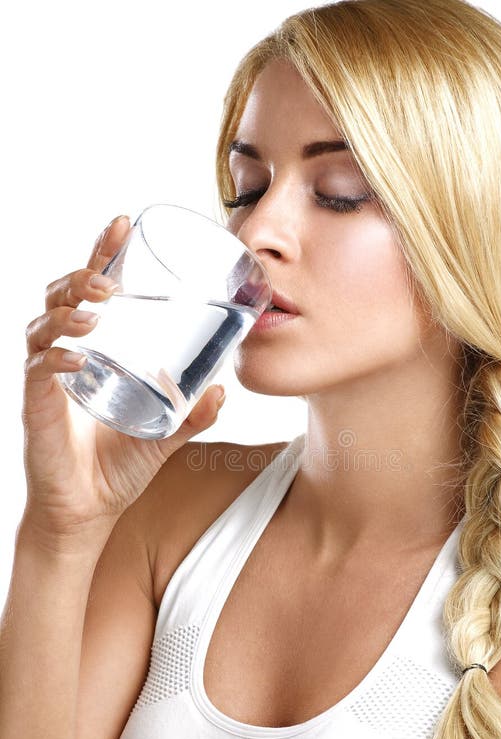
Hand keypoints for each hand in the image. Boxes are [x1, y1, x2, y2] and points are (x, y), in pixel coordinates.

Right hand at [21, 215, 225, 538]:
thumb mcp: (165, 435)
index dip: (101, 256)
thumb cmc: (117, 469)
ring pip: (43, 325)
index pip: (91, 293)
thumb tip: (223, 390)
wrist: (88, 512)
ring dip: (68, 310)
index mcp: (93, 352)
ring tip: (95, 307)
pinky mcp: (37, 408)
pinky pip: (40, 372)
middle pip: (60, 297)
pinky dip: (58, 358)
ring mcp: (48, 381)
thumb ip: (193, 414)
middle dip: (80, 275)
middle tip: (106, 274)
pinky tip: (79, 355)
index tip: (121, 224)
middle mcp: (64, 357)